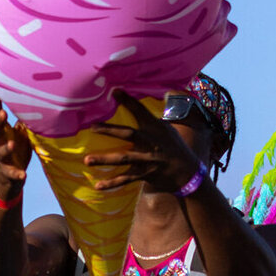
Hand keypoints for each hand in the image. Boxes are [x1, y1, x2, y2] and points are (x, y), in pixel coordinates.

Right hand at [0, 95, 32, 201]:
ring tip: (12, 144)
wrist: (9, 181)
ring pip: (1, 152)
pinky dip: (18, 174)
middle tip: (3, 112)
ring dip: (6, 147)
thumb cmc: (16, 153)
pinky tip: (24, 175)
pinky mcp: (8, 174)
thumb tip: (31, 100)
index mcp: (3, 133)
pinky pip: (12, 174)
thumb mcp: (20, 135)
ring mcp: (2, 159)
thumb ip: (23, 120)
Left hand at [81, 90, 202, 193]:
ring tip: (88, 160)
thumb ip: (152, 119)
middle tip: (92, 127)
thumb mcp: (167, 129)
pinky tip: (98, 185)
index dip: (128, 101)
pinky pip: (126, 179)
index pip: (141, 111)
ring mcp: (147, 159)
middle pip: (129, 134)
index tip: (114, 90)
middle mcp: (150, 142)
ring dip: (105, 160)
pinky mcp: (145, 174)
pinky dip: (112, 183)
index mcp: (155, 128)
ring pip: (124, 159)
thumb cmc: (175, 148)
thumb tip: (150, 101)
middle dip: (110, 130)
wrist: (188, 172)